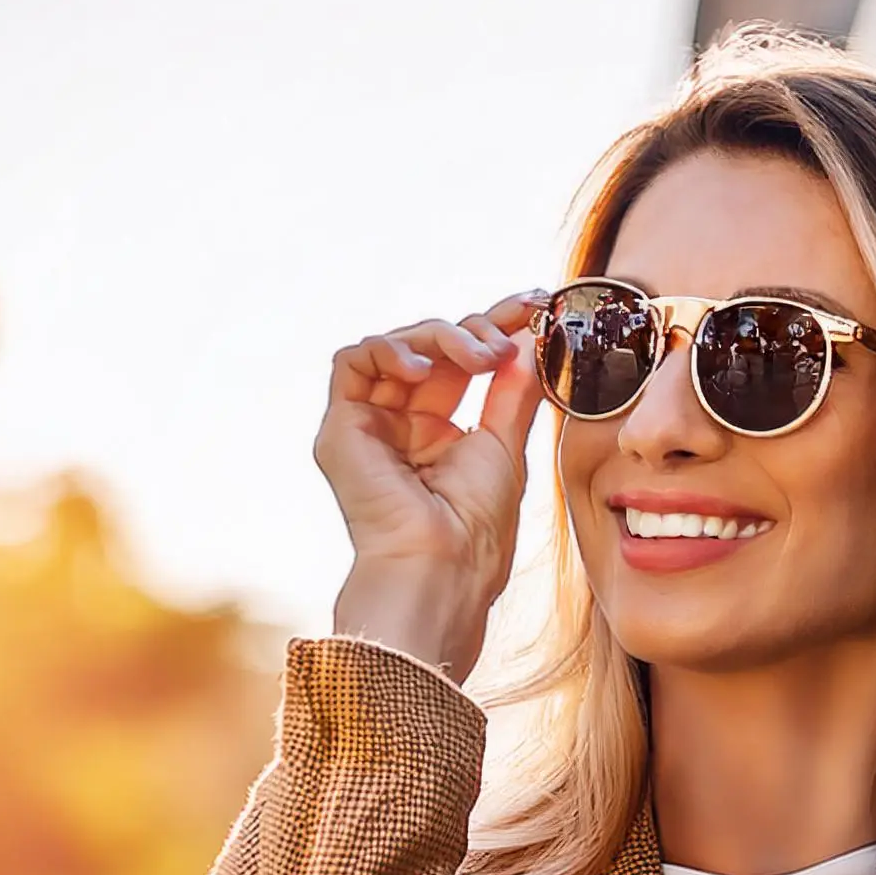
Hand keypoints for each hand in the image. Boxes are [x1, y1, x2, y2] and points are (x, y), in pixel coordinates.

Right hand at [316, 289, 549, 679]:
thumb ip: (513, 391)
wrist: (440, 570)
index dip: (496, 328)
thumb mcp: (506, 446)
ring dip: (442, 338)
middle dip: (475, 328)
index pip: (462, 365)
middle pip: (431, 349)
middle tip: (509, 335)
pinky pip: (352, 361)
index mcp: (440, 435)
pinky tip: (426, 365)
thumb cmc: (477, 529)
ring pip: (396, 347)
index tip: (535, 304)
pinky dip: (390, 348)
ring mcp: (369, 426)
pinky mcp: (340, 428)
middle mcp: (400, 427)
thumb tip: (529, 340)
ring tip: (479, 357)